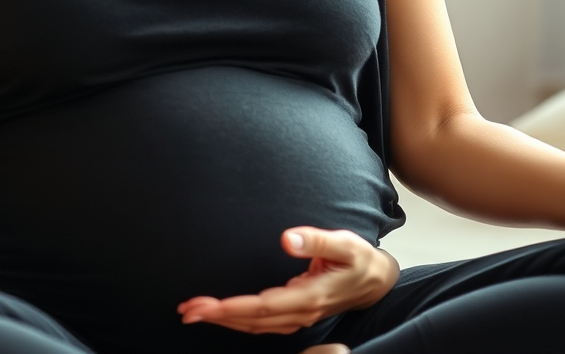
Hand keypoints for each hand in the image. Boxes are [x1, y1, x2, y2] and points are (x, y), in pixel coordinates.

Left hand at [177, 227, 398, 335]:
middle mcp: (301, 312)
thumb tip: (287, 238)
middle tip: (186, 310)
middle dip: (218, 316)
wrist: (377, 281)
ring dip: (225, 320)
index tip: (206, 305)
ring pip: (255, 325)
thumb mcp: (345, 243)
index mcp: (310, 297)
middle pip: (253, 320)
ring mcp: (298, 317)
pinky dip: (239, 320)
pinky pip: (262, 323)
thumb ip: (316, 241)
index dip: (233, 308)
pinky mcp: (295, 314)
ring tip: (194, 311)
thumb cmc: (359, 258)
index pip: (264, 306)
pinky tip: (223, 314)